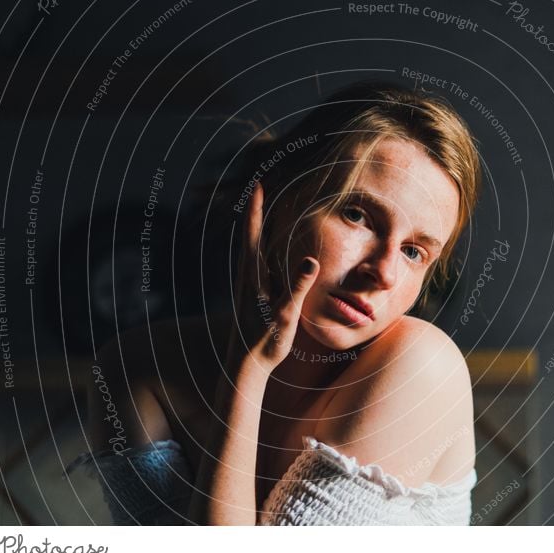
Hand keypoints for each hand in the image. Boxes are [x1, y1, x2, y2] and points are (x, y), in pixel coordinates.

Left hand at [225, 182, 319, 374]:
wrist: (243, 369)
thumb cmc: (264, 344)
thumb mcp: (285, 315)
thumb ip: (297, 287)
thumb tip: (310, 260)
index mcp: (252, 276)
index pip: (253, 233)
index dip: (255, 208)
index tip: (257, 183)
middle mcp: (247, 277)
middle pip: (250, 234)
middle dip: (255, 210)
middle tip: (261, 185)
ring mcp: (248, 286)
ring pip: (252, 248)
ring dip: (258, 227)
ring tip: (263, 207)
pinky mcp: (253, 296)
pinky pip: (258, 263)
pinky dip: (263, 247)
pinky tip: (269, 249)